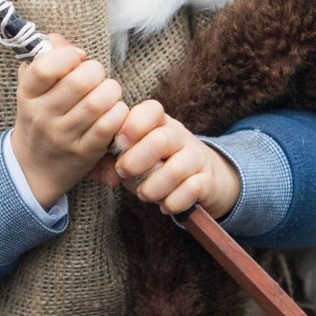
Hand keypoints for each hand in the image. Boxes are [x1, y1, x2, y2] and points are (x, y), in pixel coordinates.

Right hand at [10, 35, 128, 209]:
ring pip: (97, 103)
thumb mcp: (32, 87)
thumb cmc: (40, 116)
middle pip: (78, 82)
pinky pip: (108, 126)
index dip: (67, 55)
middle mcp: (41, 115)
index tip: (76, 57)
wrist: (33, 167)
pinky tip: (113, 111)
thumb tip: (60, 40)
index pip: (44, 68)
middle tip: (97, 75)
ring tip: (108, 92)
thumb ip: (45, 58)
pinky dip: (118, 113)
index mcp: (27, 94)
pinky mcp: (83, 153)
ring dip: (111, 91)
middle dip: (96, 71)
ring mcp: (62, 136)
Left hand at [97, 99, 240, 218]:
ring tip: (144, 195)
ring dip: (153, 187)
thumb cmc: (156, 165)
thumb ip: (113, 160)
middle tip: (124, 173)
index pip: (152, 110)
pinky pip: (192, 190)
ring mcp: (195, 157)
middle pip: (161, 140)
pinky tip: (164, 205)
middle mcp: (179, 136)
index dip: (134, 124)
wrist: (201, 178)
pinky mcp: (207, 180)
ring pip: (176, 169)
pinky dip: (173, 202)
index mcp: (159, 123)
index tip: (119, 143)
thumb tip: (108, 175)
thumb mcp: (134, 155)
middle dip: (136, 160)